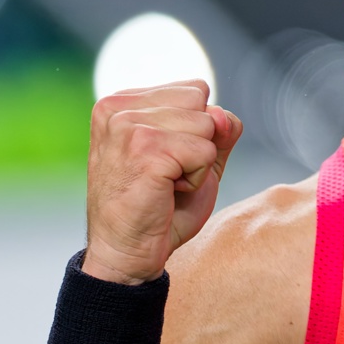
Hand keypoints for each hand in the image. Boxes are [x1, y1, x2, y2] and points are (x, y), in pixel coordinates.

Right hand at [82, 79, 242, 284]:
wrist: (128, 253)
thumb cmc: (158, 208)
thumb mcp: (194, 159)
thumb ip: (216, 129)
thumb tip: (224, 115)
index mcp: (122, 102)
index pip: (194, 90)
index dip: (196, 130)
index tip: (165, 160)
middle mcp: (119, 107)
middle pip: (201, 103)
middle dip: (198, 143)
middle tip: (167, 175)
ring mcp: (129, 126)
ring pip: (207, 126)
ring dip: (198, 163)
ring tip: (166, 184)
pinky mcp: (145, 149)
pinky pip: (205, 151)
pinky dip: (196, 178)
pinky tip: (167, 193)